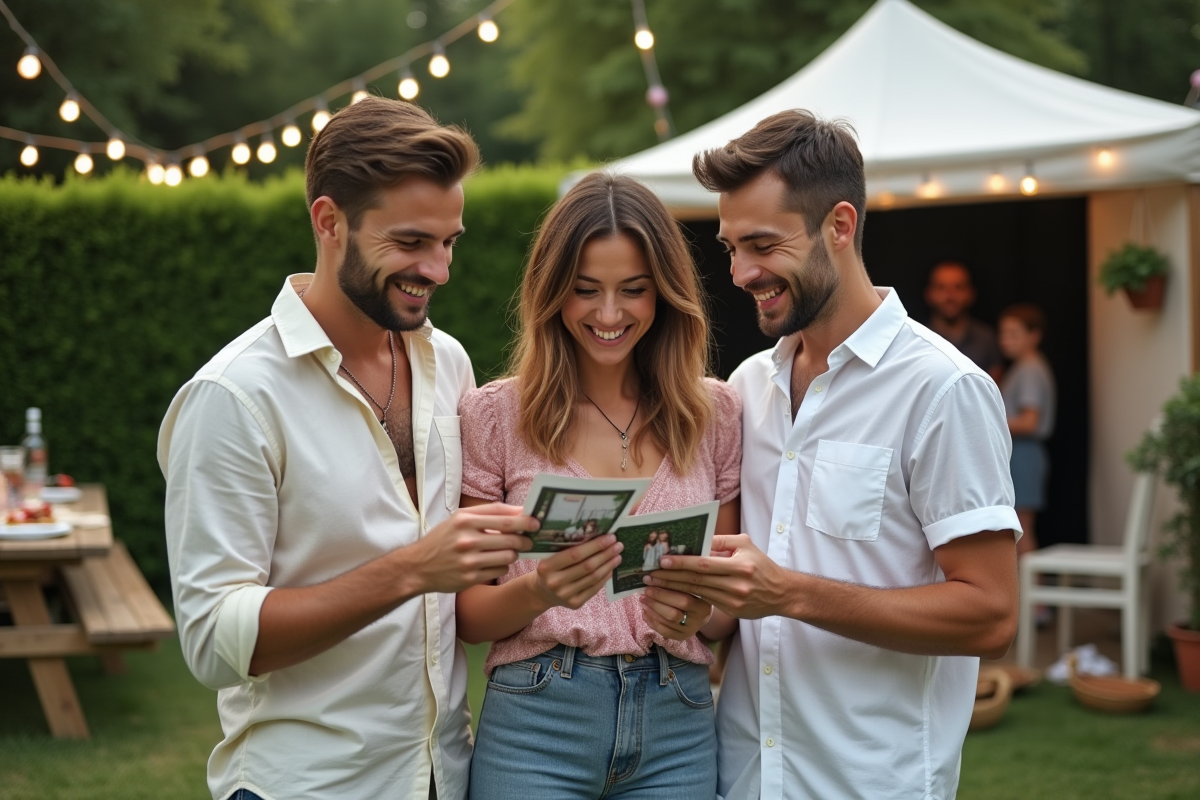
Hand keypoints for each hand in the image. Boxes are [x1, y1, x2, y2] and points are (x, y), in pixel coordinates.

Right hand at [405, 502, 535, 593]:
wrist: (418, 567)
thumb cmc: (442, 540)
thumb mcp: (458, 520)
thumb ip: (486, 514)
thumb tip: (519, 512)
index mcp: (464, 520)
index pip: (503, 516)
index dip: (523, 519)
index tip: (536, 521)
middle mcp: (467, 539)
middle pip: (510, 537)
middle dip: (525, 538)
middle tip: (530, 539)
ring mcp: (469, 560)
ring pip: (508, 555)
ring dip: (514, 554)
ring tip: (510, 551)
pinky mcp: (470, 578)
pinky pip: (500, 571)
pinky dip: (503, 566)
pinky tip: (496, 563)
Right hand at [531, 534, 622, 609]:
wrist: (542, 593)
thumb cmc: (550, 568)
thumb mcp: (550, 556)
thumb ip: (567, 547)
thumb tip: (597, 535)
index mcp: (546, 567)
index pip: (575, 554)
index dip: (595, 546)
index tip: (610, 537)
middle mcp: (555, 582)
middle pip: (587, 566)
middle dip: (605, 554)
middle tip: (618, 545)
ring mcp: (565, 595)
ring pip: (593, 578)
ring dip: (608, 565)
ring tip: (618, 556)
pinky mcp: (574, 604)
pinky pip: (594, 589)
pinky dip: (604, 577)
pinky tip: (610, 568)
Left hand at [639, 586, 712, 640]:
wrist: (701, 615)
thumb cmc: (694, 597)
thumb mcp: (691, 589)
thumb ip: (676, 584)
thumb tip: (652, 579)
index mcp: (702, 607)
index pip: (683, 599)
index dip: (664, 592)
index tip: (650, 582)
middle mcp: (697, 622)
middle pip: (673, 614)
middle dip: (656, 602)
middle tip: (644, 593)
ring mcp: (689, 631)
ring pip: (667, 622)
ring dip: (652, 611)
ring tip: (643, 601)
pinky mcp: (681, 637)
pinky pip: (664, 631)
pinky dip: (652, 622)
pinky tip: (645, 613)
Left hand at [647, 534, 792, 619]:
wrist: (782, 593)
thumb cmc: (762, 565)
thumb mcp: (745, 545)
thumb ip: (722, 540)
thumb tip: (698, 538)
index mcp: (740, 566)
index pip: (704, 564)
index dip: (682, 563)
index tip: (662, 560)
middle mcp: (736, 585)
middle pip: (697, 581)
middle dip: (670, 577)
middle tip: (649, 574)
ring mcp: (733, 601)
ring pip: (697, 593)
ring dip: (674, 589)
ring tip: (655, 583)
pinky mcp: (731, 612)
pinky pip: (704, 602)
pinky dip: (687, 596)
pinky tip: (672, 593)